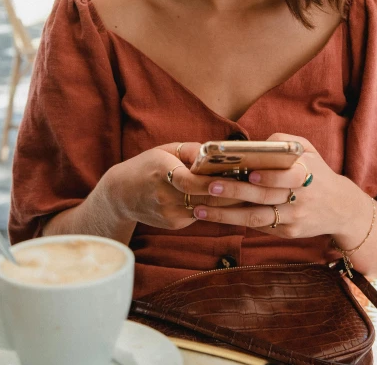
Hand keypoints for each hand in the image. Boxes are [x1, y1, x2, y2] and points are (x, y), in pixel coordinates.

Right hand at [105, 142, 242, 230]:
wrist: (120, 194)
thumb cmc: (147, 165)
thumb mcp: (165, 150)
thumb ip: (191, 151)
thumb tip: (217, 153)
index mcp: (161, 173)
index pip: (191, 182)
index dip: (215, 182)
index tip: (238, 176)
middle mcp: (165, 197)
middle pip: (206, 200)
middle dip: (232, 194)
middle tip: (256, 186)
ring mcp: (169, 215)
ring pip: (207, 210)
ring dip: (229, 203)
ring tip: (251, 193)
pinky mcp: (173, 225)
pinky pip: (199, 215)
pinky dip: (214, 208)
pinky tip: (230, 201)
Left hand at [191, 132, 361, 238]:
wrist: (340, 208)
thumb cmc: (317, 172)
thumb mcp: (308, 150)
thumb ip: (285, 142)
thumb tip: (258, 144)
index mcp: (306, 175)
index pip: (288, 177)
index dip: (269, 176)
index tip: (249, 173)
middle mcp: (300, 199)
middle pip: (264, 198)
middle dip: (235, 192)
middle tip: (209, 186)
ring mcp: (293, 219)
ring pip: (256, 218)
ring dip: (226, 215)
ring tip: (201, 209)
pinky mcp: (288, 232)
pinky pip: (259, 226)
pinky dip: (236, 221)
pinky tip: (215, 216)